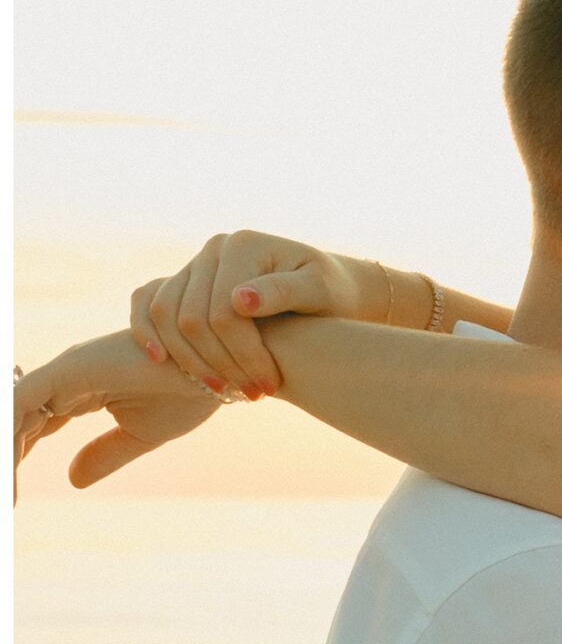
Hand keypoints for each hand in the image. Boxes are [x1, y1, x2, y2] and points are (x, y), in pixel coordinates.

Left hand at [14, 330, 220, 492]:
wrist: (222, 368)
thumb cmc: (191, 392)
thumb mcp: (139, 435)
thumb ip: (104, 454)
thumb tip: (71, 479)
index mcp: (81, 391)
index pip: (34, 426)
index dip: (16, 457)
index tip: (14, 498)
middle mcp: (67, 376)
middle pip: (17, 421)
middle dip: (8, 459)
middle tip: (9, 505)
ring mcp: (66, 370)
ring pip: (13, 413)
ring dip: (8, 454)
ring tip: (10, 497)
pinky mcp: (69, 368)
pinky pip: (18, 403)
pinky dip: (11, 435)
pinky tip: (11, 466)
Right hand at [130, 231, 414, 395]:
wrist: (327, 290)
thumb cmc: (331, 293)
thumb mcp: (320, 292)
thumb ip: (284, 292)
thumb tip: (240, 299)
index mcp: (242, 247)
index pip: (224, 312)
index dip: (242, 356)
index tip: (268, 387)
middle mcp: (213, 250)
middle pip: (192, 317)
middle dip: (220, 364)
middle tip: (251, 396)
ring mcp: (195, 265)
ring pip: (166, 316)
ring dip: (190, 361)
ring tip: (225, 392)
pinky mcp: (184, 283)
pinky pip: (147, 305)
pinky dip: (147, 333)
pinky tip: (162, 364)